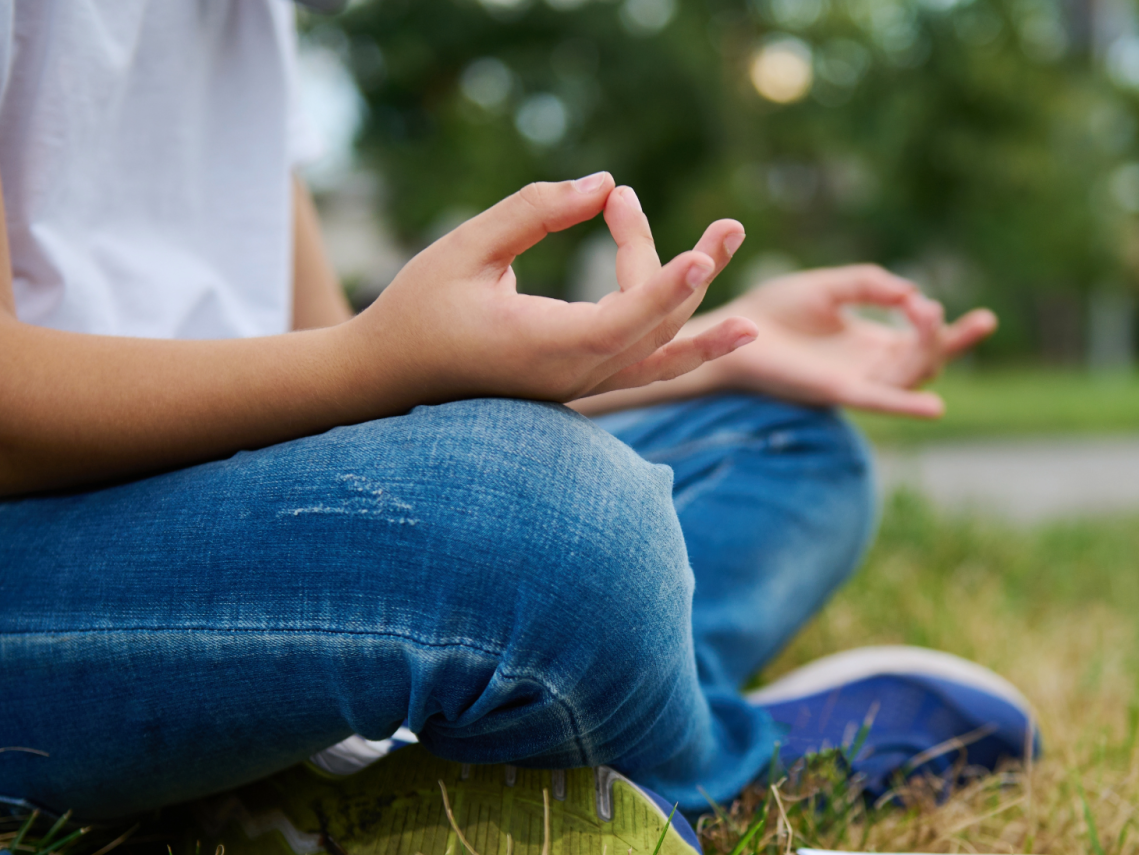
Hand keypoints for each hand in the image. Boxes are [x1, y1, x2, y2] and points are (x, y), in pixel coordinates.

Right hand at [351, 174, 756, 405]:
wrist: (389, 381)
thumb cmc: (418, 310)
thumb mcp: (465, 249)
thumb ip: (534, 213)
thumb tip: (603, 182)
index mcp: (545, 348)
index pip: (626, 320)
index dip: (668, 285)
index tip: (705, 255)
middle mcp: (574, 377)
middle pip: (656, 327)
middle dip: (695, 274)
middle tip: (732, 226)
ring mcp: (580, 388)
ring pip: (658, 353)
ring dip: (701, 315)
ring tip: (750, 299)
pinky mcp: (580, 385)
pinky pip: (644, 367)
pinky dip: (682, 344)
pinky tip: (720, 328)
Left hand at [695, 266, 996, 414]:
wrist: (733, 329)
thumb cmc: (775, 310)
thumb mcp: (832, 286)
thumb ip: (873, 285)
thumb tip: (913, 293)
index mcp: (871, 342)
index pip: (923, 340)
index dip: (943, 325)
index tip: (947, 308)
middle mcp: (869, 366)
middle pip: (927, 362)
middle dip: (955, 342)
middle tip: (980, 322)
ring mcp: (856, 380)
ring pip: (910, 377)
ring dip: (930, 352)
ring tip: (936, 324)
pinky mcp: (836, 391)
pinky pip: (878, 402)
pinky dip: (905, 406)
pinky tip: (935, 408)